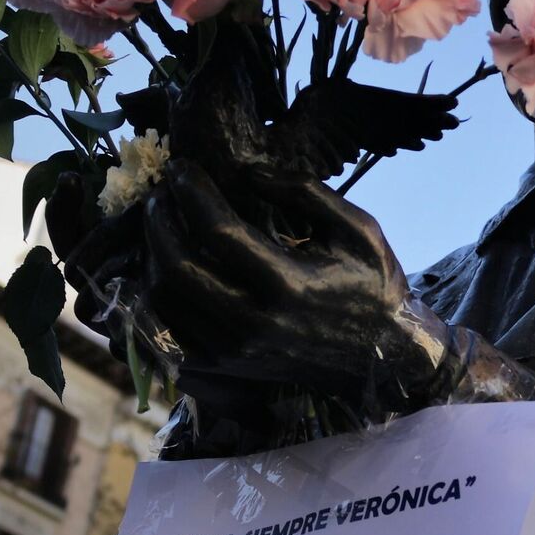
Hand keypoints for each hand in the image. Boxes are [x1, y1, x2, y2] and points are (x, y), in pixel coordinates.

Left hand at [140, 160, 447, 406]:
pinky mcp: (224, 366)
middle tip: (161, 194)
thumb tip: (250, 172)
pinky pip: (166, 329)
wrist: (382, 360)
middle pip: (177, 267)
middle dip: (159, 222)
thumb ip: (308, 193)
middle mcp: (253, 323)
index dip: (190, 192)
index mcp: (289, 285)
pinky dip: (155, 295)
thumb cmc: (374, 287)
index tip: (179, 168)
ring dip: (152, 255)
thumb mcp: (359, 230)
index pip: (217, 231)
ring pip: (164, 300)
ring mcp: (234, 350)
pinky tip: (164, 266)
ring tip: (161, 225)